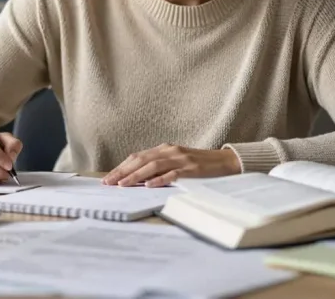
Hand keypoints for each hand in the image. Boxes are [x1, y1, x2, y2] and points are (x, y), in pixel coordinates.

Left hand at [101, 144, 240, 187]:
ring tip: (123, 184)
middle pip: (141, 160)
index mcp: (165, 149)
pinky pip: (173, 173)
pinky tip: (149, 185)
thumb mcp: (177, 162)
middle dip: (123, 172)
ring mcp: (181, 159)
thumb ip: (160, 167)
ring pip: (153, 165)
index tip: (108, 177)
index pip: (138, 157)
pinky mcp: (191, 168)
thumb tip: (138, 179)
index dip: (122, 167)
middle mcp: (170, 151)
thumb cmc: (199, 165)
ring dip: (136, 176)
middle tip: (108, 182)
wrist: (226, 161)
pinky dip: (160, 179)